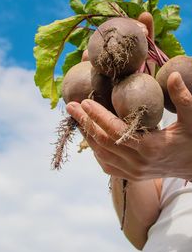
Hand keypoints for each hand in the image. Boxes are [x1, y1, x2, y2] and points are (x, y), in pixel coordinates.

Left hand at [66, 71, 191, 180]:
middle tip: (70, 106)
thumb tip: (171, 75)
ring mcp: (132, 172)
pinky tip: (90, 136)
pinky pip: (106, 164)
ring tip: (76, 117)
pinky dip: (95, 149)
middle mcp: (137, 163)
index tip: (84, 101)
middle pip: (102, 141)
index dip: (98, 116)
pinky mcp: (130, 176)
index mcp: (150, 148)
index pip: (115, 130)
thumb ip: (183, 98)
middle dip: (84, 122)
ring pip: (101, 154)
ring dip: (87, 135)